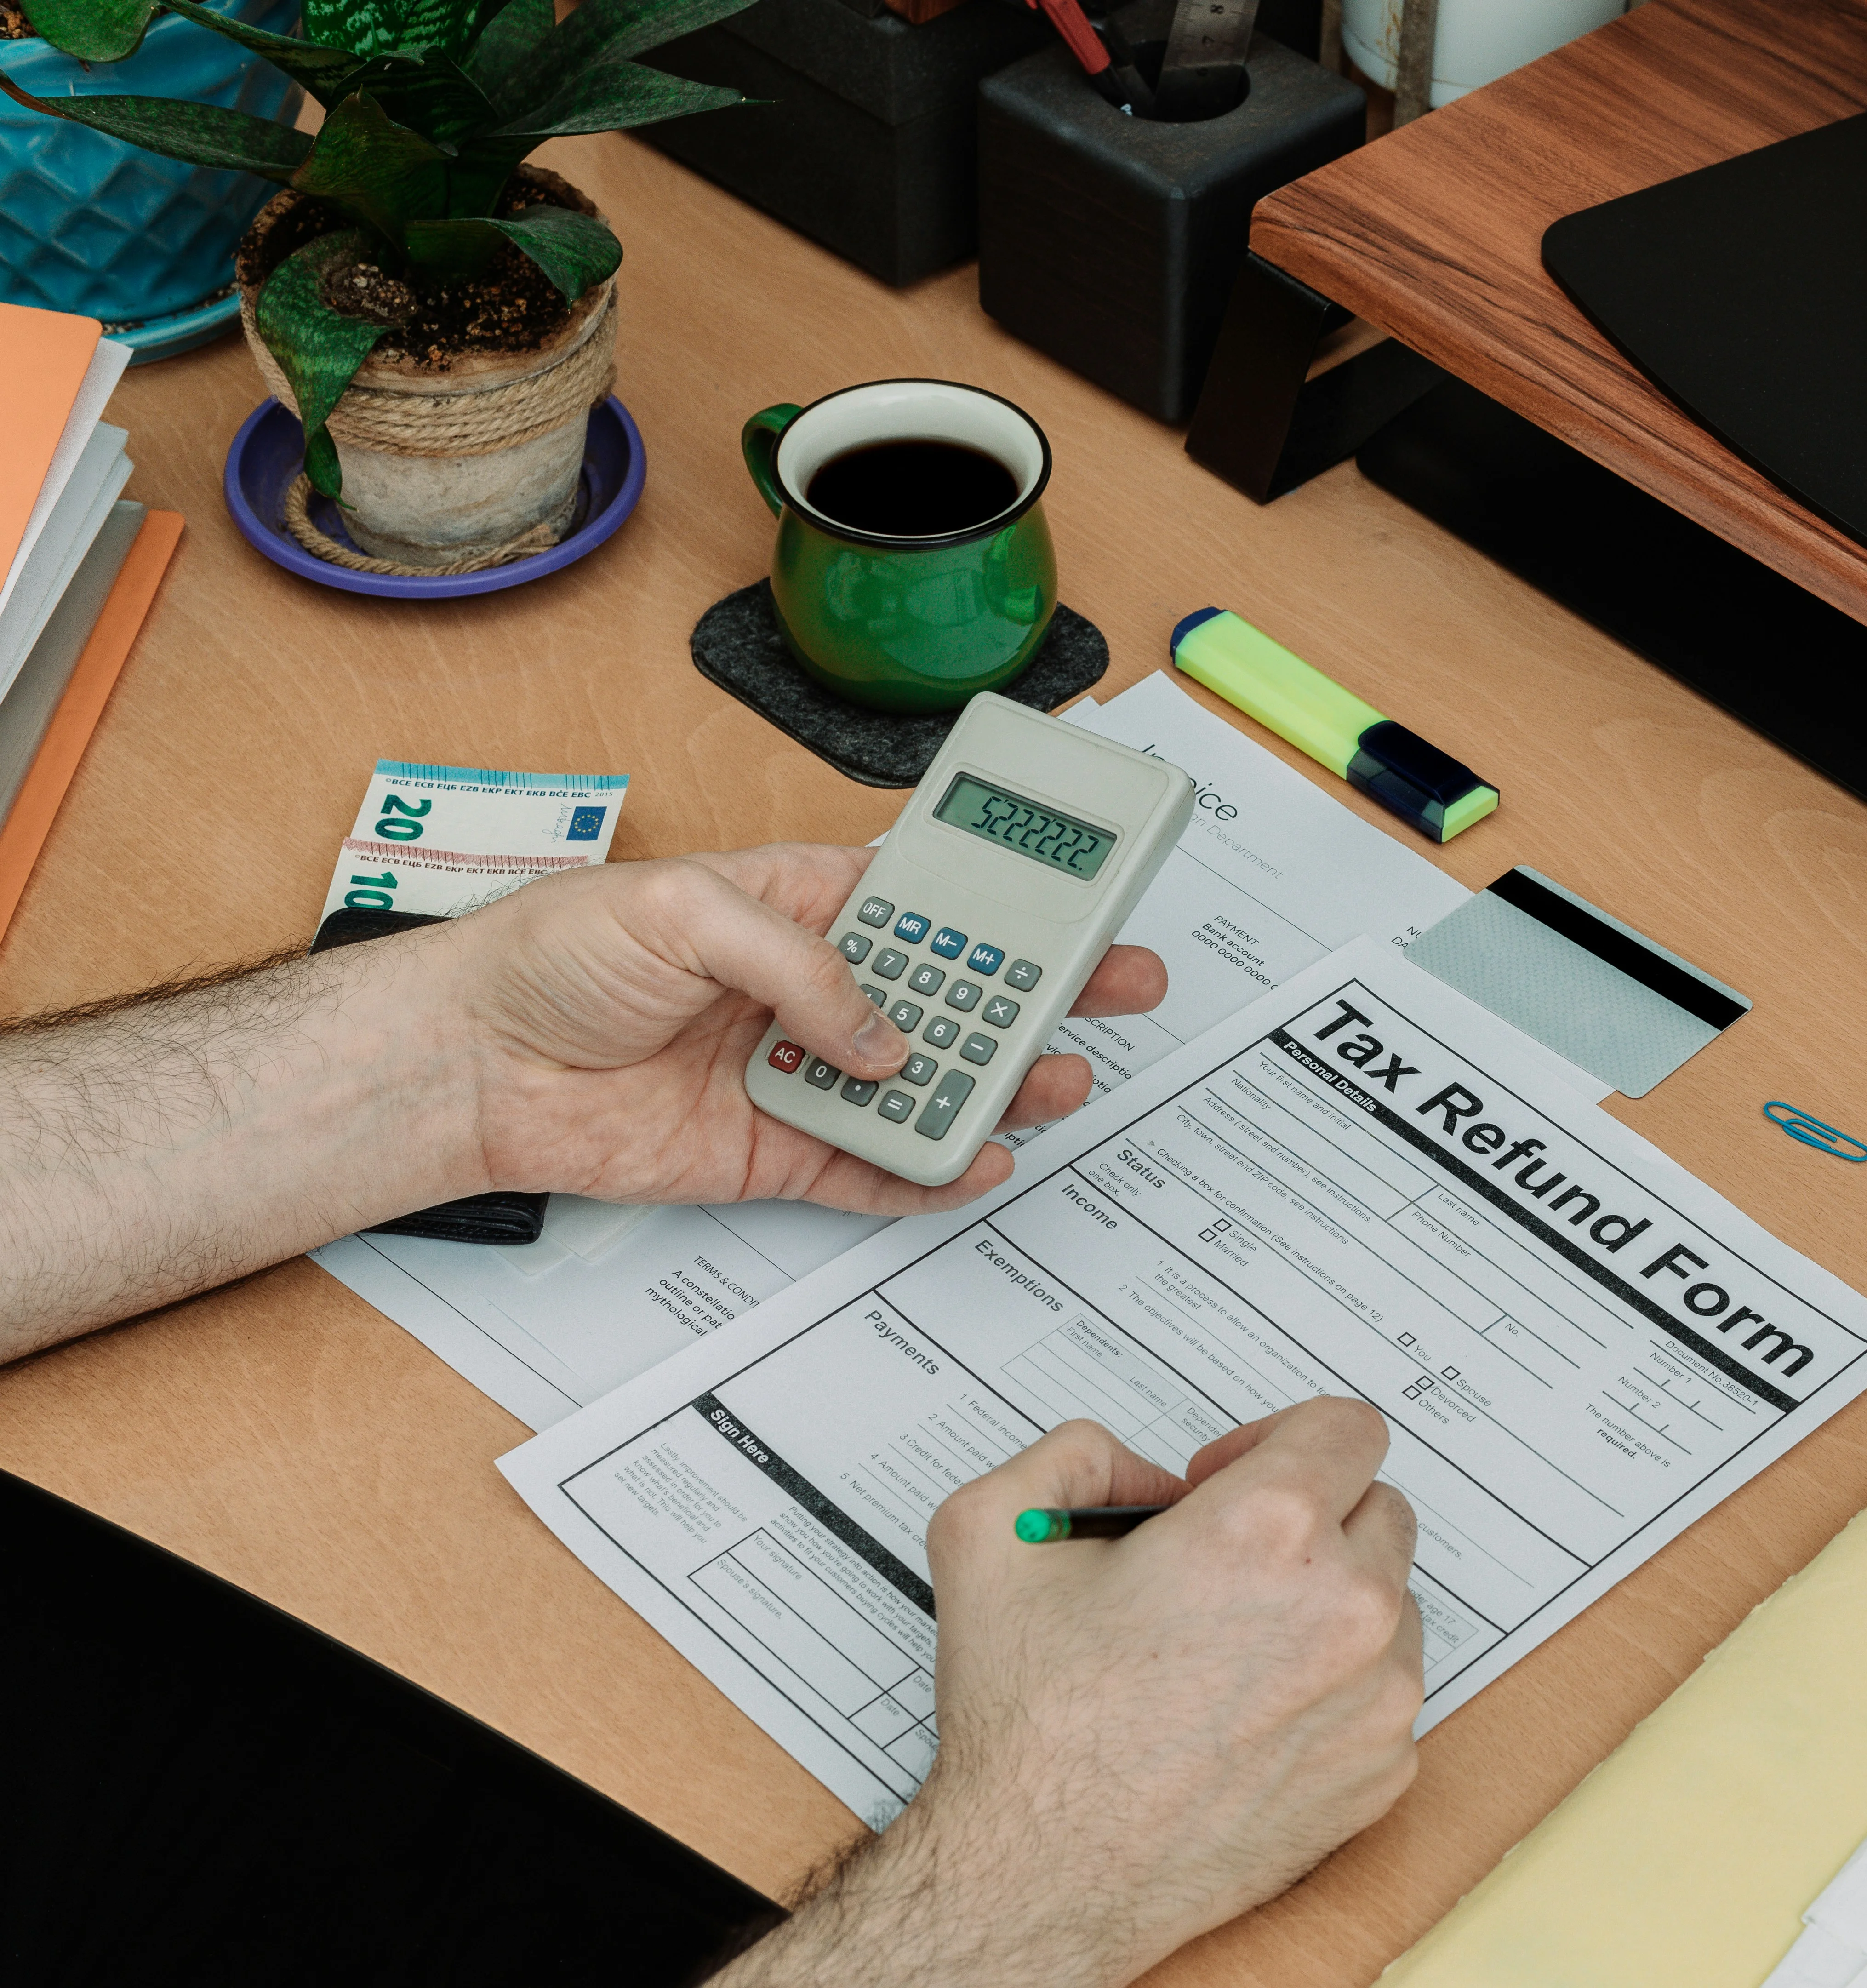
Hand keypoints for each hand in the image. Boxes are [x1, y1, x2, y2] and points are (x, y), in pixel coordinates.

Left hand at [431, 844, 1167, 1214]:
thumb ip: (798, 964)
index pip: (929, 897)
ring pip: (927, 1085)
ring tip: (1056, 1078)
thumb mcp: (678, 909)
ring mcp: (802, 1073)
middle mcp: (813, 990)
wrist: (469, 1065)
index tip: (1080, 900)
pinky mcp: (778, 1153)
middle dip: (1041, 992)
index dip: (1009, 899)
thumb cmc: (547, 957)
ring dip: (998, 1083)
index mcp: (799, 905)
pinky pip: (874, 1169)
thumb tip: (880, 1034)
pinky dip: (930, 1169)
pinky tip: (978, 1153)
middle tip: (1120, 988)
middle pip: (954, 993)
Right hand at [715, 1401, 1422, 1987]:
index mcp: (1267, 1529)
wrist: (1042, 1875)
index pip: (1347, 1428)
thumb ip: (1073, 1456)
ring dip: (1327, 1605)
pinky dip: (1333, 1691)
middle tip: (1226, 1563)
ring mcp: (1377, 1698)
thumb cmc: (1031, 1728)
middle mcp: (1345, 1607)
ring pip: (1389, 1604)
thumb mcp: (992, 1531)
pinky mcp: (1382, 1772)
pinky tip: (1248, 1713)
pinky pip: (1382, 1695)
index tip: (1233, 1481)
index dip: (1281, 1439)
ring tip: (1232, 1645)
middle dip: (1310, 1518)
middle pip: (1378, 1510)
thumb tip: (1146, 1474)